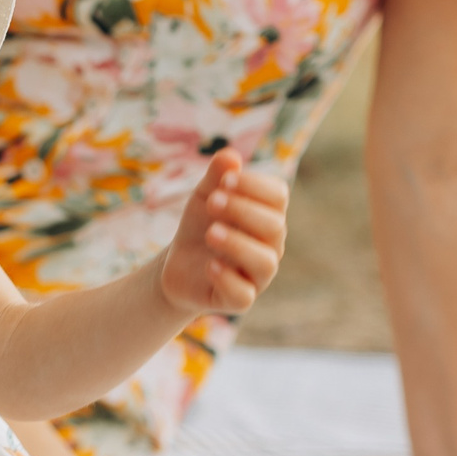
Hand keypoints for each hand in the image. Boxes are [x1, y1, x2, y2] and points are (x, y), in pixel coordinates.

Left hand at [161, 148, 287, 315]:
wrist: (178, 265)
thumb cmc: (200, 225)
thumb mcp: (204, 196)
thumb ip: (217, 176)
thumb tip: (229, 156)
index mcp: (267, 215)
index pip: (278, 196)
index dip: (254, 186)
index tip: (224, 180)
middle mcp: (269, 245)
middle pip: (274, 226)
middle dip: (242, 210)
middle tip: (211, 202)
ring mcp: (257, 275)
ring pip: (265, 261)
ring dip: (238, 243)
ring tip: (210, 233)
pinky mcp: (238, 299)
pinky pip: (244, 294)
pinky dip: (228, 278)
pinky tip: (210, 265)